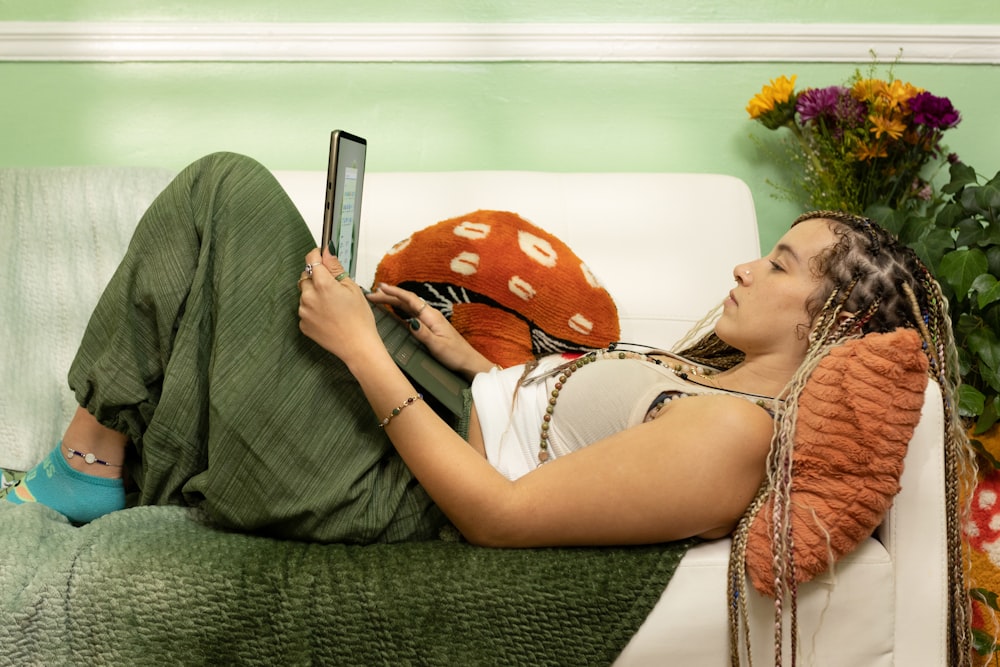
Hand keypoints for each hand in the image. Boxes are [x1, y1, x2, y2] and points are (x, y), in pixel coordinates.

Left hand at [297, 249, 384, 366]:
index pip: (312, 259)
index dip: (317, 255)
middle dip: (316, 277)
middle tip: (333, 287)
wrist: (357, 346)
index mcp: (322, 284)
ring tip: (332, 306)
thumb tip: (327, 253)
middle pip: (306, 276)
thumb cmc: (359, 319)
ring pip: (305, 294)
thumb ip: (336, 269)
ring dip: (314, 294)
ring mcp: (303, 311)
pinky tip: (328, 316)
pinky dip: (313, 310)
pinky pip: (305, 310)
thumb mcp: (352, 288)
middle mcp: (308, 296)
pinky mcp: (303, 324)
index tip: (322, 256)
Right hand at [367, 283, 496, 378]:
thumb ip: (423, 333)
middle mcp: (430, 315)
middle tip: (372, 295)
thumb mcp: (438, 346)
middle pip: (406, 301)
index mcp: (431, 316)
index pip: (410, 300)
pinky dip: (400, 309)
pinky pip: (411, 313)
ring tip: (379, 298)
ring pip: (408, 306)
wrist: (467, 361)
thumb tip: (410, 322)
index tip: (381, 288)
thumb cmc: (455, 355)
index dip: (394, 292)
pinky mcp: (430, 325)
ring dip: (393, 301)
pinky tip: (394, 310)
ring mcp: (430, 319)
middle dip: (389, 296)